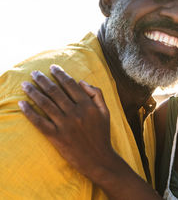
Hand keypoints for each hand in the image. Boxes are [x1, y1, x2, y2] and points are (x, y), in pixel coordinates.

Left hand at [19, 65, 116, 180]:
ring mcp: (65, 125)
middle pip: (55, 92)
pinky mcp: (56, 137)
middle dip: (43, 80)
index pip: (70, 85)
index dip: (60, 74)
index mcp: (88, 105)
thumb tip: (81, 82)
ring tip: (25, 84)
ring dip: (33, 92)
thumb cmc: (102, 134)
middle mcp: (75, 113)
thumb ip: (96, 94)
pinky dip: (29, 112)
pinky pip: (40, 122)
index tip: (52, 67)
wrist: (98, 159)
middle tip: (34, 72)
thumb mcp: (106, 112)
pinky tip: (22, 104)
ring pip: (45, 104)